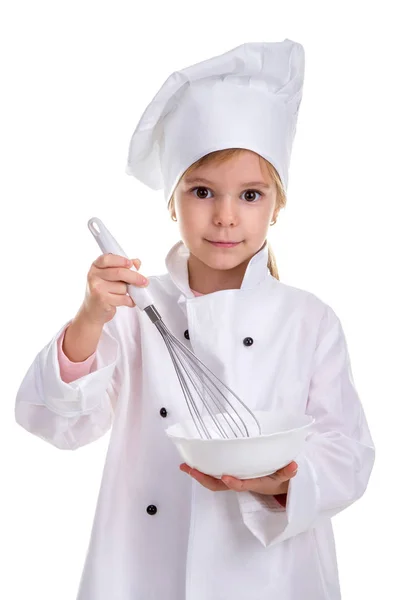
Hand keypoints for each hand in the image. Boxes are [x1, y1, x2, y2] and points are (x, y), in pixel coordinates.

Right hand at [82, 253, 148, 325]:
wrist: (92, 311)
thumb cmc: (104, 291)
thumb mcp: (110, 277)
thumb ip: (123, 268)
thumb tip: (137, 262)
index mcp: (96, 266)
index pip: (107, 259)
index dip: (121, 260)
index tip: (131, 264)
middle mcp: (94, 276)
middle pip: (119, 273)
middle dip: (135, 277)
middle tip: (144, 281)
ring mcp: (97, 288)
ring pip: (122, 287)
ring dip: (128, 292)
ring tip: (122, 294)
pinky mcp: (102, 300)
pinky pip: (123, 298)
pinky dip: (130, 301)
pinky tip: (127, 301)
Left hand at [179, 461, 297, 495]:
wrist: (279, 488)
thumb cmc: (280, 480)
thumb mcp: (286, 477)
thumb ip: (288, 472)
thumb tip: (294, 465)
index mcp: (254, 483)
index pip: (242, 485)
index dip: (233, 483)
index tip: (225, 476)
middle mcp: (241, 483)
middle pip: (219, 485)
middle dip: (203, 478)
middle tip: (189, 468)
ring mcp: (234, 480)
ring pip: (214, 481)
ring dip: (199, 474)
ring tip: (185, 465)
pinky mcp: (232, 476)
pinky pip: (215, 475)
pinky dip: (204, 470)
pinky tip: (195, 462)